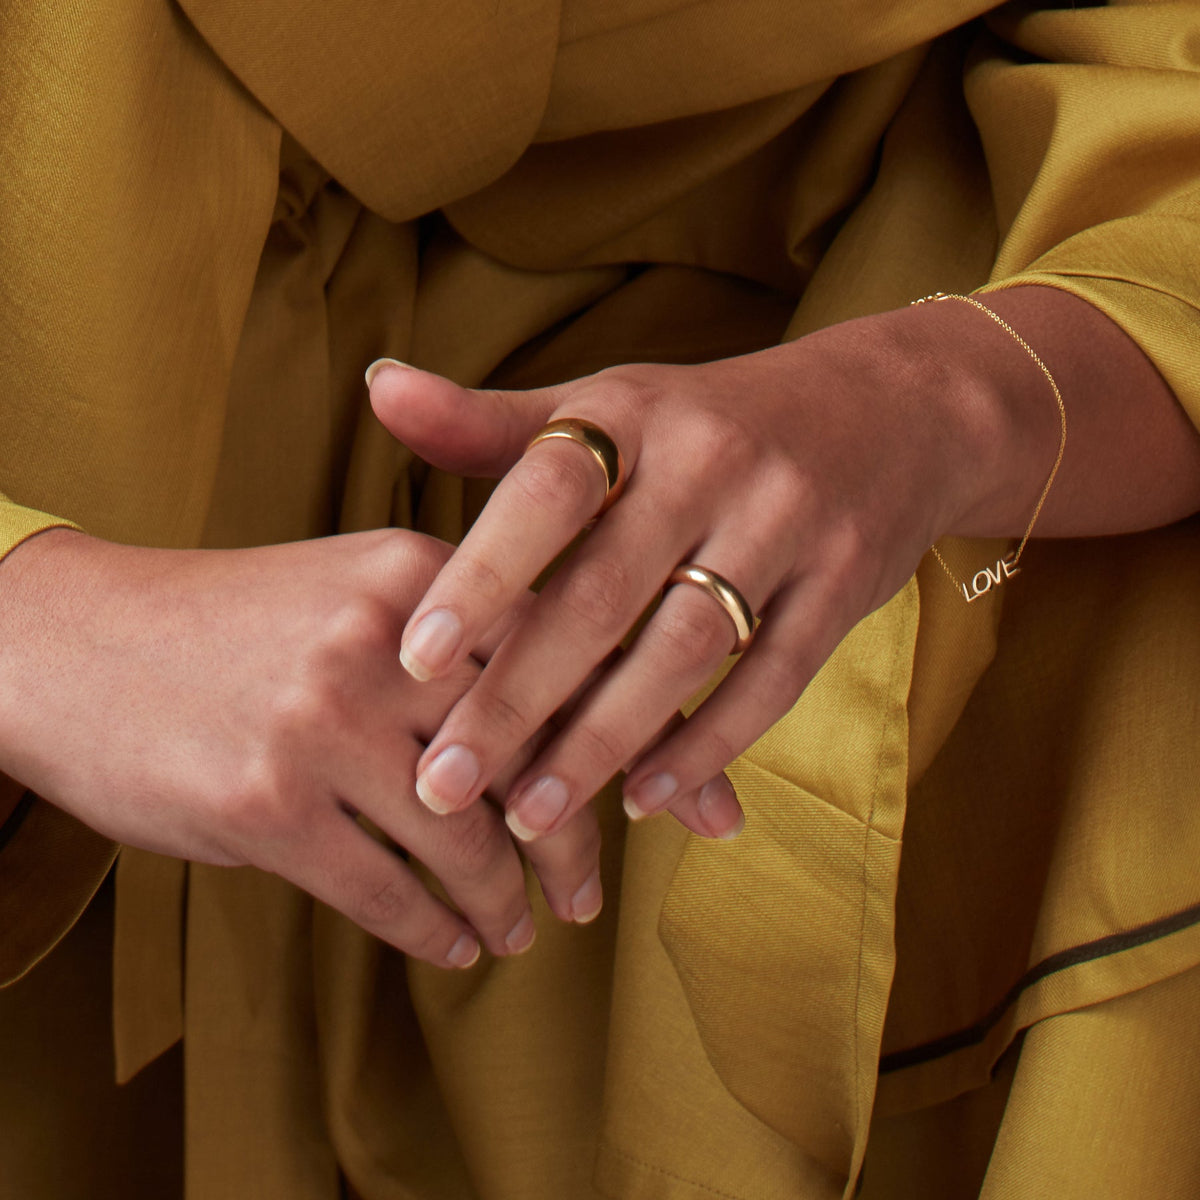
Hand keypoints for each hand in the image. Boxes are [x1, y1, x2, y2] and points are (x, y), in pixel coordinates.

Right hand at [0, 528, 604, 966]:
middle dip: (570, 843)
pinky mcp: (266, 806)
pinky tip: (453, 946)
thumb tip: (566, 712)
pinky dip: (433, 930)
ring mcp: (323, 725)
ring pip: (464, 841)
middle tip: (585, 894)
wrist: (77, 639)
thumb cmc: (236, 621)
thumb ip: (455, 634)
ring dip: (504, 902)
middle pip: (526, 760)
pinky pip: (387, 892)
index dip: (617, 740)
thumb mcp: (354, 586)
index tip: (654, 801)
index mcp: (419, 576)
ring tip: (522, 929)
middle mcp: (382, 644)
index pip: (557, 666)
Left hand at [367, 295, 1061, 842]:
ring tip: (530, 817)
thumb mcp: (608, 407)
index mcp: (638, 414)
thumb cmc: (709, 423)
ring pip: (684, 650)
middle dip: (518, 696)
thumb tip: (380, 390)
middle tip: (443, 783)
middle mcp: (714, 463)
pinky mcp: (844, 586)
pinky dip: (707, 745)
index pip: (550, 488)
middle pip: (605, 593)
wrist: (890, 413)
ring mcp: (788, 524)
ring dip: (602, 741)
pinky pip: (771, 681)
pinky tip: (643, 797)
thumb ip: (495, 423)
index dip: (483, 572)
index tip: (412, 657)